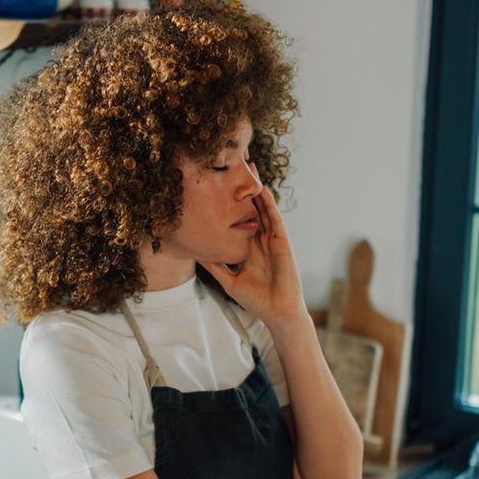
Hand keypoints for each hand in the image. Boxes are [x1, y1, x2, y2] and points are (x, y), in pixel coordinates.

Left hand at [198, 165, 305, 326]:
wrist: (277, 312)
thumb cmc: (256, 300)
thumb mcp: (229, 280)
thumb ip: (215, 267)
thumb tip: (196, 254)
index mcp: (248, 248)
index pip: (237, 221)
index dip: (229, 204)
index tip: (217, 188)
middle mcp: (260, 240)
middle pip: (251, 208)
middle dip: (244, 189)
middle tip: (234, 166)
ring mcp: (272, 239)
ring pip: (263, 208)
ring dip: (257, 189)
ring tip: (249, 168)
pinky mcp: (282, 242)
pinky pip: (274, 219)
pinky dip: (268, 203)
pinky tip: (262, 189)